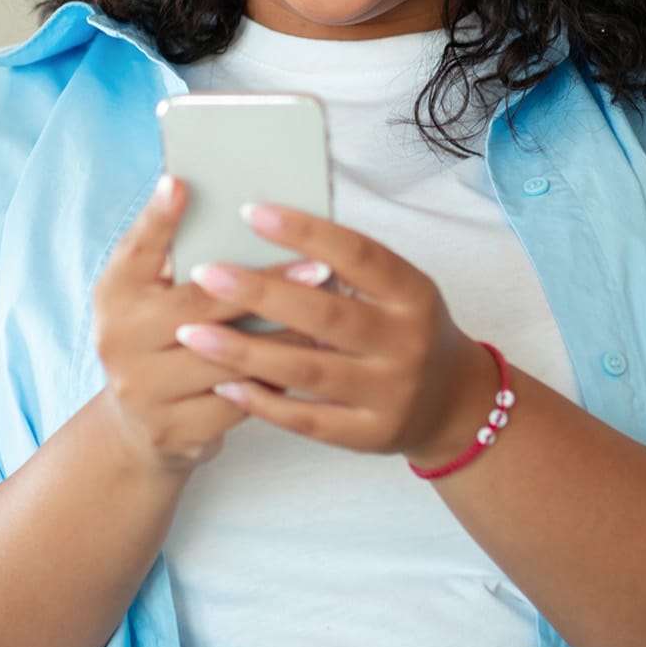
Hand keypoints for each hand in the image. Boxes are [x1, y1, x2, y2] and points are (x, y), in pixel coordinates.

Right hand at [91, 177, 321, 472]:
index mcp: (113, 295)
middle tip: (317, 267)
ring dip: (284, 335)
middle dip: (264, 285)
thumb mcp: (151, 296)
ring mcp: (144, 389)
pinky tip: (312, 362)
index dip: (157, 217)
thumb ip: (175, 256)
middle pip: (199, 305)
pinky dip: (278, 380)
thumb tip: (211, 198)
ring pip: (228, 357)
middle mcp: (118, 340)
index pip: (135, 249)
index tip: (182, 183)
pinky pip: (240, 401)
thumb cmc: (161, 340)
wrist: (140, 427)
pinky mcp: (175, 429)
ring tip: (329, 316)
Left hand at [170, 203, 495, 460]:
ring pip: (307, 371)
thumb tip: (266, 232)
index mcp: (414, 294)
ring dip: (244, 352)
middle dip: (260, 292)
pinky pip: (306, 420)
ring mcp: (390, 394)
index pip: (358, 254)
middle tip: (205, 271)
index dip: (305, 231)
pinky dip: (262, 401)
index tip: (250, 211)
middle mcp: (407, 344)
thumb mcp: (395, 291)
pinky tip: (224, 382)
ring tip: (193, 332)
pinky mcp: (369, 435)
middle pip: (325, 314)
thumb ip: (346, 269)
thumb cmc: (404, 329)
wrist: (452, 403)